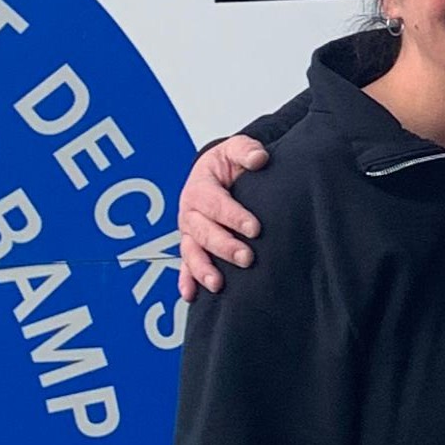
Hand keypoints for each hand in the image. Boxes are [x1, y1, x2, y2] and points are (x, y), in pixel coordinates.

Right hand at [176, 136, 270, 298]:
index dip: (234, 216)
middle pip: (204, 232)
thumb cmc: (228, 163)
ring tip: (218, 284)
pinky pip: (185, 265)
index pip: (216, 203)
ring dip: (203, 269)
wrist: (216, 173)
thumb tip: (259, 158)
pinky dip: (186, 281)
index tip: (255, 228)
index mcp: (200, 187)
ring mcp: (189, 231)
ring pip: (192, 252)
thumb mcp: (235, 149)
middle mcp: (190, 212)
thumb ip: (246, 150)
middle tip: (247, 257)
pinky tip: (191, 295)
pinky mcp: (192, 246)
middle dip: (224, 246)